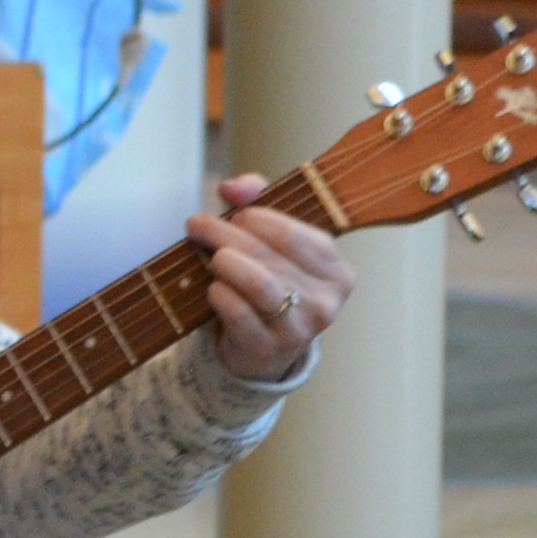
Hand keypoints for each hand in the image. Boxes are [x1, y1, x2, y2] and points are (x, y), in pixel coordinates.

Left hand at [188, 175, 348, 381]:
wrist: (262, 350)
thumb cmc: (271, 284)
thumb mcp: (273, 242)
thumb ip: (257, 201)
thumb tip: (231, 187)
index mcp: (337, 271)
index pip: (293, 233)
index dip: (256, 217)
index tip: (233, 214)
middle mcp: (325, 302)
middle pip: (269, 255)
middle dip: (227, 234)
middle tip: (199, 225)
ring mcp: (299, 329)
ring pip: (258, 283)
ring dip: (224, 262)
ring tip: (210, 257)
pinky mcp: (267, 349)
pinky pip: (238, 312)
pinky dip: (219, 294)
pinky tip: (213, 288)